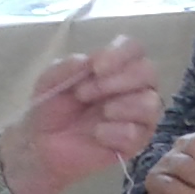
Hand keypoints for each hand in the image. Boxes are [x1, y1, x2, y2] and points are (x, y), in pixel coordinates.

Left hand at [1, 36, 163, 193]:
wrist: (43, 144)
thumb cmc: (52, 107)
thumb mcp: (50, 80)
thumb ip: (68, 66)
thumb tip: (89, 61)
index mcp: (116, 67)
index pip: (134, 49)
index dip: (120, 54)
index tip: (96, 68)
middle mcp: (133, 88)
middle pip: (149, 72)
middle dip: (118, 81)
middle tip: (84, 93)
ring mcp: (138, 116)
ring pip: (151, 104)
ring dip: (123, 106)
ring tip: (100, 114)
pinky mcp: (135, 143)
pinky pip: (138, 133)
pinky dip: (116, 133)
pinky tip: (98, 135)